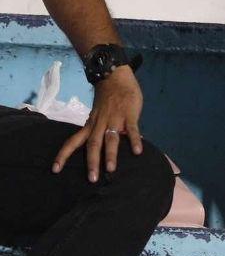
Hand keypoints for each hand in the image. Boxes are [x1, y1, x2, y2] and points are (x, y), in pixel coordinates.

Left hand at [52, 66, 144, 181]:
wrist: (115, 76)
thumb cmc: (108, 97)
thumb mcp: (98, 113)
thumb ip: (101, 128)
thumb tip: (105, 145)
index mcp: (91, 124)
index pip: (73, 141)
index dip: (64, 155)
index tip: (55, 169)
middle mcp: (100, 124)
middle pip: (93, 144)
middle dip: (92, 162)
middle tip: (92, 179)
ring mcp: (115, 119)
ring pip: (110, 139)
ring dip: (110, 154)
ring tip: (111, 169)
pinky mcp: (129, 114)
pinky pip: (132, 129)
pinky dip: (134, 140)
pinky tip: (138, 151)